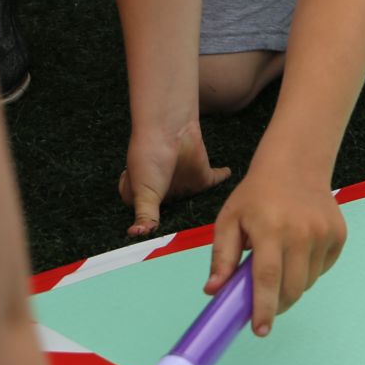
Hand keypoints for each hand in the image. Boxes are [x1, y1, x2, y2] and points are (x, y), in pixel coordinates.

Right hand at [118, 121, 231, 236]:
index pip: (144, 214)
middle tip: (183, 233)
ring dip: (199, 206)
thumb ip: (145, 215)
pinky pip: (215, 179)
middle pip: (170, 209)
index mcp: (144, 194)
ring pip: (192, 199)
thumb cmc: (148, 157)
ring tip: (208, 222)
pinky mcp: (202, 174)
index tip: (149, 232)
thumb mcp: (142, 192)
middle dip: (176, 219)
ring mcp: (183, 182)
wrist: (168, 129)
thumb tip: (137, 234)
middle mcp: (164, 190)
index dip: (144, 221)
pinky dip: (223, 176)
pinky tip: (228, 175)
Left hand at [208, 156, 345, 334]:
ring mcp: (324, 234)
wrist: (296, 165)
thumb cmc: (256, 195)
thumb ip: (221, 256)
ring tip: (279, 268)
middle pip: (292, 287)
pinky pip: (321, 269)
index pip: (268, 278)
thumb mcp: (229, 219)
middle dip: (277, 304)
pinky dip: (307, 272)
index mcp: (270, 229)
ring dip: (292, 287)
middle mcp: (301, 233)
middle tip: (264, 304)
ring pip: (308, 282)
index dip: (264, 308)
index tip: (260, 330)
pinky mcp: (339, 236)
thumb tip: (213, 290)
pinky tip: (297, 253)